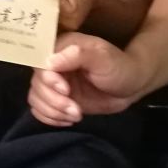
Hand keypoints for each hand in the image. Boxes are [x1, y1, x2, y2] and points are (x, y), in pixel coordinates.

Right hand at [27, 33, 147, 126]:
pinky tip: (68, 119)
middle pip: (37, 84)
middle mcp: (53, 64)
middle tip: (76, 110)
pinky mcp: (56, 99)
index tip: (66, 90)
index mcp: (62, 48)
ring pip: (36, 98)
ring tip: (76, 115)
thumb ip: (79, 55)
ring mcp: (54, 83)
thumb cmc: (120, 67)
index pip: (40, 63)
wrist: (131, 86)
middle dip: (54, 101)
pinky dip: (50, 118)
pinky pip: (40, 109)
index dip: (48, 80)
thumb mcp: (104, 58)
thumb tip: (50, 62)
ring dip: (53, 111)